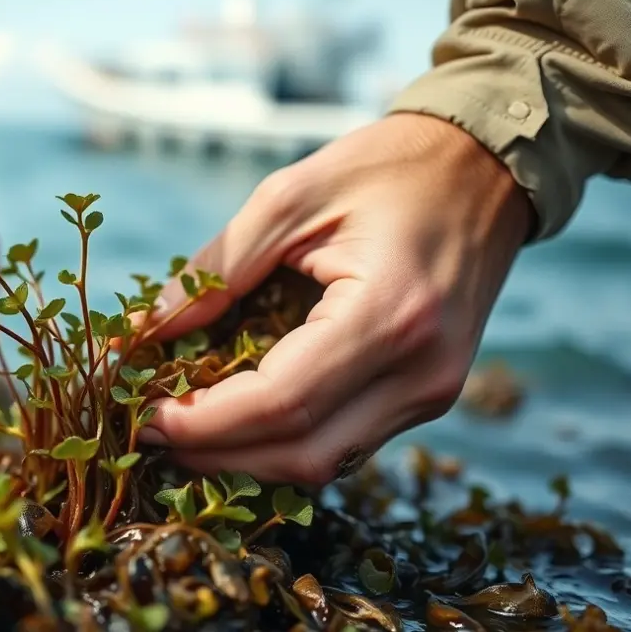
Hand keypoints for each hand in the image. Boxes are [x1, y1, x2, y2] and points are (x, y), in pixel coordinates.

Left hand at [136, 113, 533, 484]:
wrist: (487, 169)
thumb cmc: (386, 168)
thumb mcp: (289, 198)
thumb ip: (215, 270)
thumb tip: (142, 332)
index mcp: (390, 315)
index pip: (281, 403)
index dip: (204, 421)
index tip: (144, 413)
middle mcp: (421, 372)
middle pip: (301, 455)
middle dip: (215, 454)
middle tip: (150, 431)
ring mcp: (433, 393)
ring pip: (324, 463)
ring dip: (246, 458)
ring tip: (182, 428)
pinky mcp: (429, 396)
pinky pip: (345, 443)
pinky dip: (282, 443)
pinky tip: (236, 419)